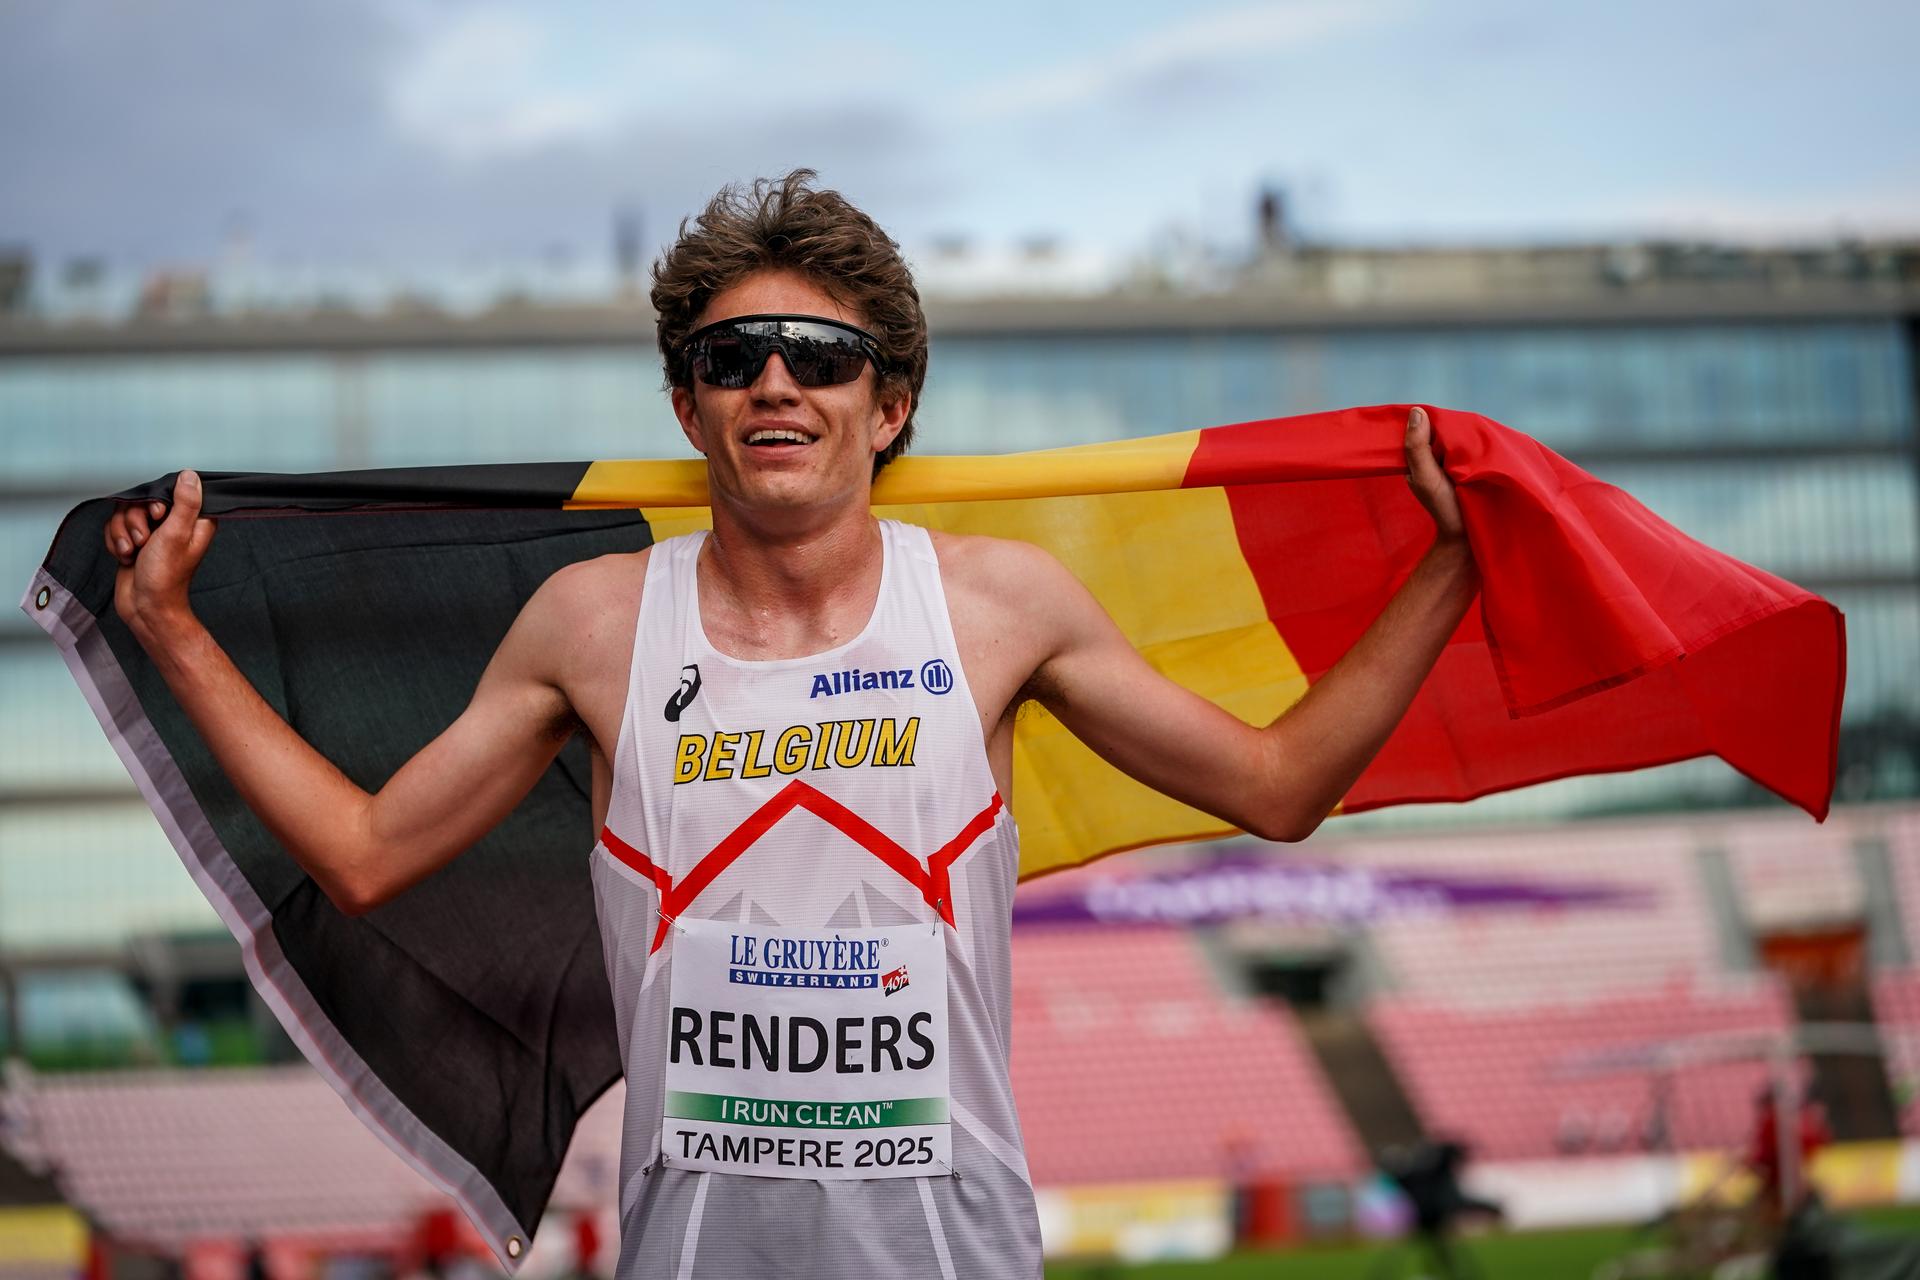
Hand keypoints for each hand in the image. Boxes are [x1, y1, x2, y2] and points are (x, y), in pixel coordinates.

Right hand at [110, 470, 218, 637]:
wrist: (145, 605)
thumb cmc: (165, 576)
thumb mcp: (177, 534)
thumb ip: (185, 502)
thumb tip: (190, 475)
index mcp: (193, 520)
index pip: (169, 491)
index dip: (156, 501)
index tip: (157, 517)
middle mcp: (173, 524)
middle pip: (141, 501)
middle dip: (134, 521)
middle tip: (143, 541)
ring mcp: (152, 533)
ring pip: (125, 514)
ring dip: (123, 534)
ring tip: (133, 552)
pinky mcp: (134, 541)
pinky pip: (115, 528)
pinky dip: (116, 542)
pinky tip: (124, 557)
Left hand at [1404, 406, 1465, 543]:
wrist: (1469, 535)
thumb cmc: (1444, 507)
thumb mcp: (1425, 477)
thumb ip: (1417, 447)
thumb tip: (1417, 411)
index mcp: (1417, 458)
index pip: (1422, 427)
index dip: (1434, 421)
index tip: (1448, 424)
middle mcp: (1432, 458)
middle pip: (1441, 430)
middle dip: (1452, 429)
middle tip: (1465, 438)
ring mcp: (1451, 463)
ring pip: (1457, 438)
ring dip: (1467, 437)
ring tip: (1477, 443)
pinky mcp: (1470, 467)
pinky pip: (1472, 448)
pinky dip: (1477, 446)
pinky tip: (1485, 447)